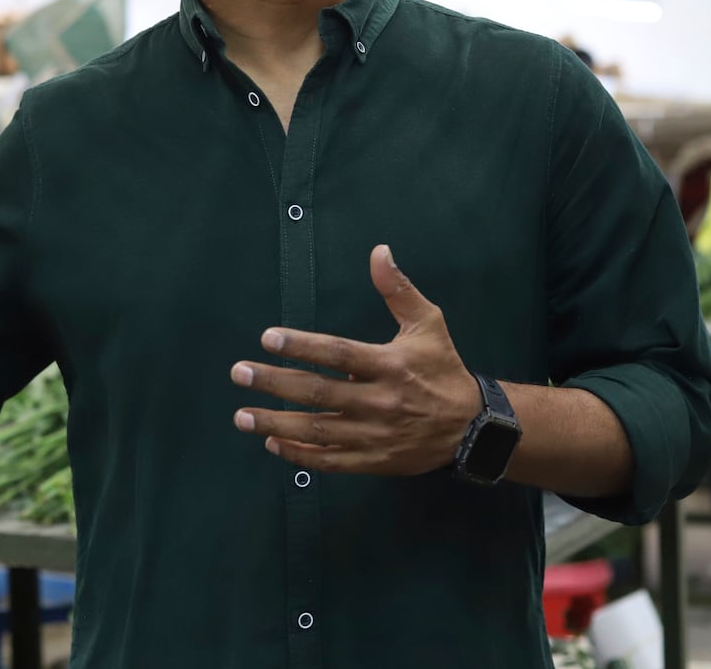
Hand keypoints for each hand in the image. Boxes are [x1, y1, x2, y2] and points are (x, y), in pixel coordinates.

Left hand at [230, 245, 482, 474]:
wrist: (471, 428)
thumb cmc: (442, 369)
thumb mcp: (428, 324)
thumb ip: (398, 290)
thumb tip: (378, 251)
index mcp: (390, 365)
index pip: (338, 354)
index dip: (302, 346)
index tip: (268, 338)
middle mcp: (380, 402)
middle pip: (318, 393)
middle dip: (274, 383)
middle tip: (239, 373)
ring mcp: (375, 435)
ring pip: (318, 430)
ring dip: (276, 423)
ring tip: (242, 415)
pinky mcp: (374, 460)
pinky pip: (330, 461)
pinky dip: (300, 454)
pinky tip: (272, 442)